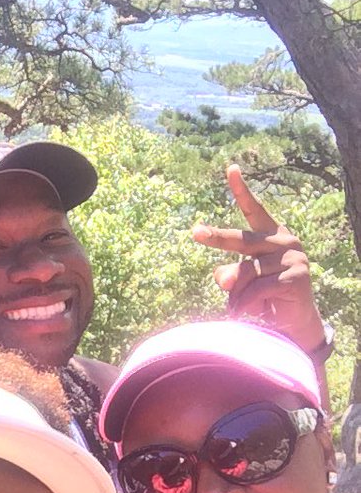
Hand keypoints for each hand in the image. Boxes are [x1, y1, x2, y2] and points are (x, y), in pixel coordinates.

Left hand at [192, 164, 325, 352]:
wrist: (293, 323)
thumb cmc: (265, 297)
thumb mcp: (243, 282)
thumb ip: (230, 274)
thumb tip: (221, 276)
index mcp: (272, 234)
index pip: (255, 210)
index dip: (242, 191)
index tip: (231, 169)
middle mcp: (285, 240)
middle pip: (243, 240)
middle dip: (217, 238)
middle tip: (196, 232)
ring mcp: (292, 258)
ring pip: (245, 274)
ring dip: (234, 296)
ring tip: (237, 309)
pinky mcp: (295, 277)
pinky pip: (254, 290)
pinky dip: (242, 305)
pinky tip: (240, 314)